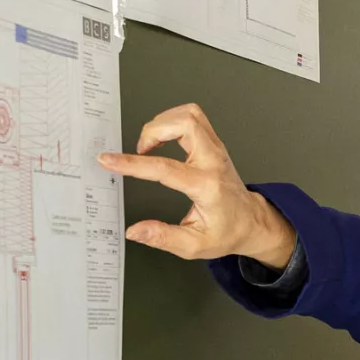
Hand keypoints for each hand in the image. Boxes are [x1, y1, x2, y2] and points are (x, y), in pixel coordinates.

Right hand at [97, 102, 296, 265]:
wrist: (251, 221)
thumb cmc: (226, 232)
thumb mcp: (194, 245)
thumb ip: (163, 237)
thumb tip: (135, 231)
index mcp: (206, 187)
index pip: (164, 169)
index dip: (133, 164)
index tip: (108, 160)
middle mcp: (213, 162)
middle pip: (184, 124)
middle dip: (153, 131)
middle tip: (140, 151)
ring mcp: (216, 149)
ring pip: (189, 114)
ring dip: (163, 122)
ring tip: (150, 145)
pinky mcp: (215, 144)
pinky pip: (194, 117)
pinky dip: (173, 120)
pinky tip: (164, 137)